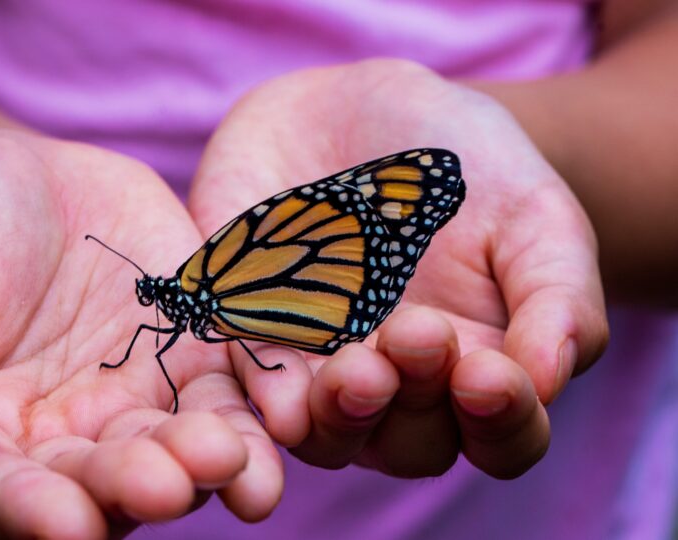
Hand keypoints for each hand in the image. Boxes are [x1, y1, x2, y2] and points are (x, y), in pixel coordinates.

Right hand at [0, 130, 281, 537]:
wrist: (18, 177)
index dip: (26, 512)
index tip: (65, 524)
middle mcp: (59, 443)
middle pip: (98, 485)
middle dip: (133, 488)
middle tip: (166, 484)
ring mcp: (133, 405)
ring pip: (174, 452)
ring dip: (206, 466)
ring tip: (232, 460)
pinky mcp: (192, 360)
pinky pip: (230, 393)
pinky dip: (257, 410)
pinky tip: (285, 416)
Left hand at [189, 60, 608, 478]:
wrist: (363, 108)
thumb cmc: (468, 168)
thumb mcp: (534, 215)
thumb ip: (557, 297)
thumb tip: (547, 381)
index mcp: (477, 370)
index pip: (503, 437)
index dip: (503, 422)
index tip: (489, 374)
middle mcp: (398, 388)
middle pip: (409, 445)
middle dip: (414, 404)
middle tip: (415, 334)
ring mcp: (320, 368)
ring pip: (327, 433)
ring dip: (340, 416)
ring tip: (354, 370)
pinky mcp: (249, 334)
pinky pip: (250, 381)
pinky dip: (265, 393)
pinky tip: (279, 395)